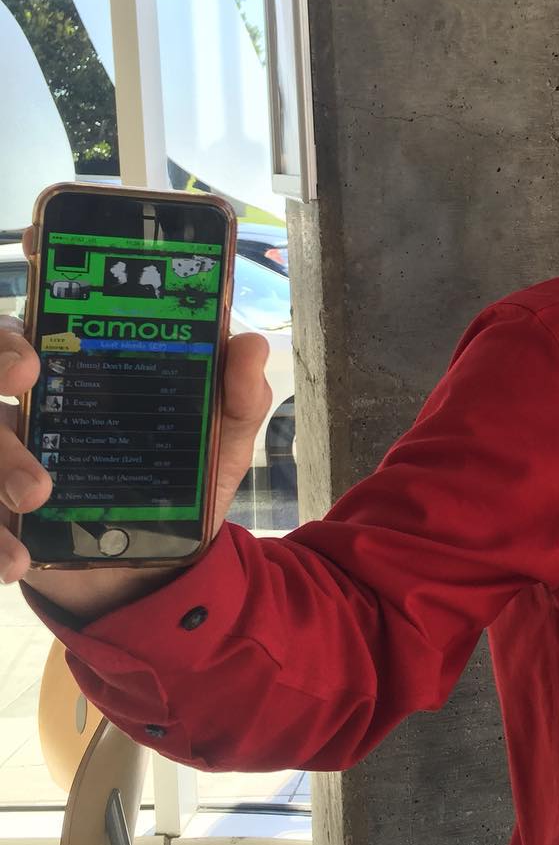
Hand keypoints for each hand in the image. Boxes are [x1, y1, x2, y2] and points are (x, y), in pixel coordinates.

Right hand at [2, 232, 272, 615]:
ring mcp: (8, 450)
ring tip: (39, 495)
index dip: (32, 293)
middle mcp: (32, 402)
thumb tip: (248, 344)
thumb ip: (236, 396)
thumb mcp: (217, 439)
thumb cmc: (176, 484)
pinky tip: (14, 558)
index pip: (41, 315)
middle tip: (27, 373)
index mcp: (82, 370)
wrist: (153, 565)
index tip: (39, 278)